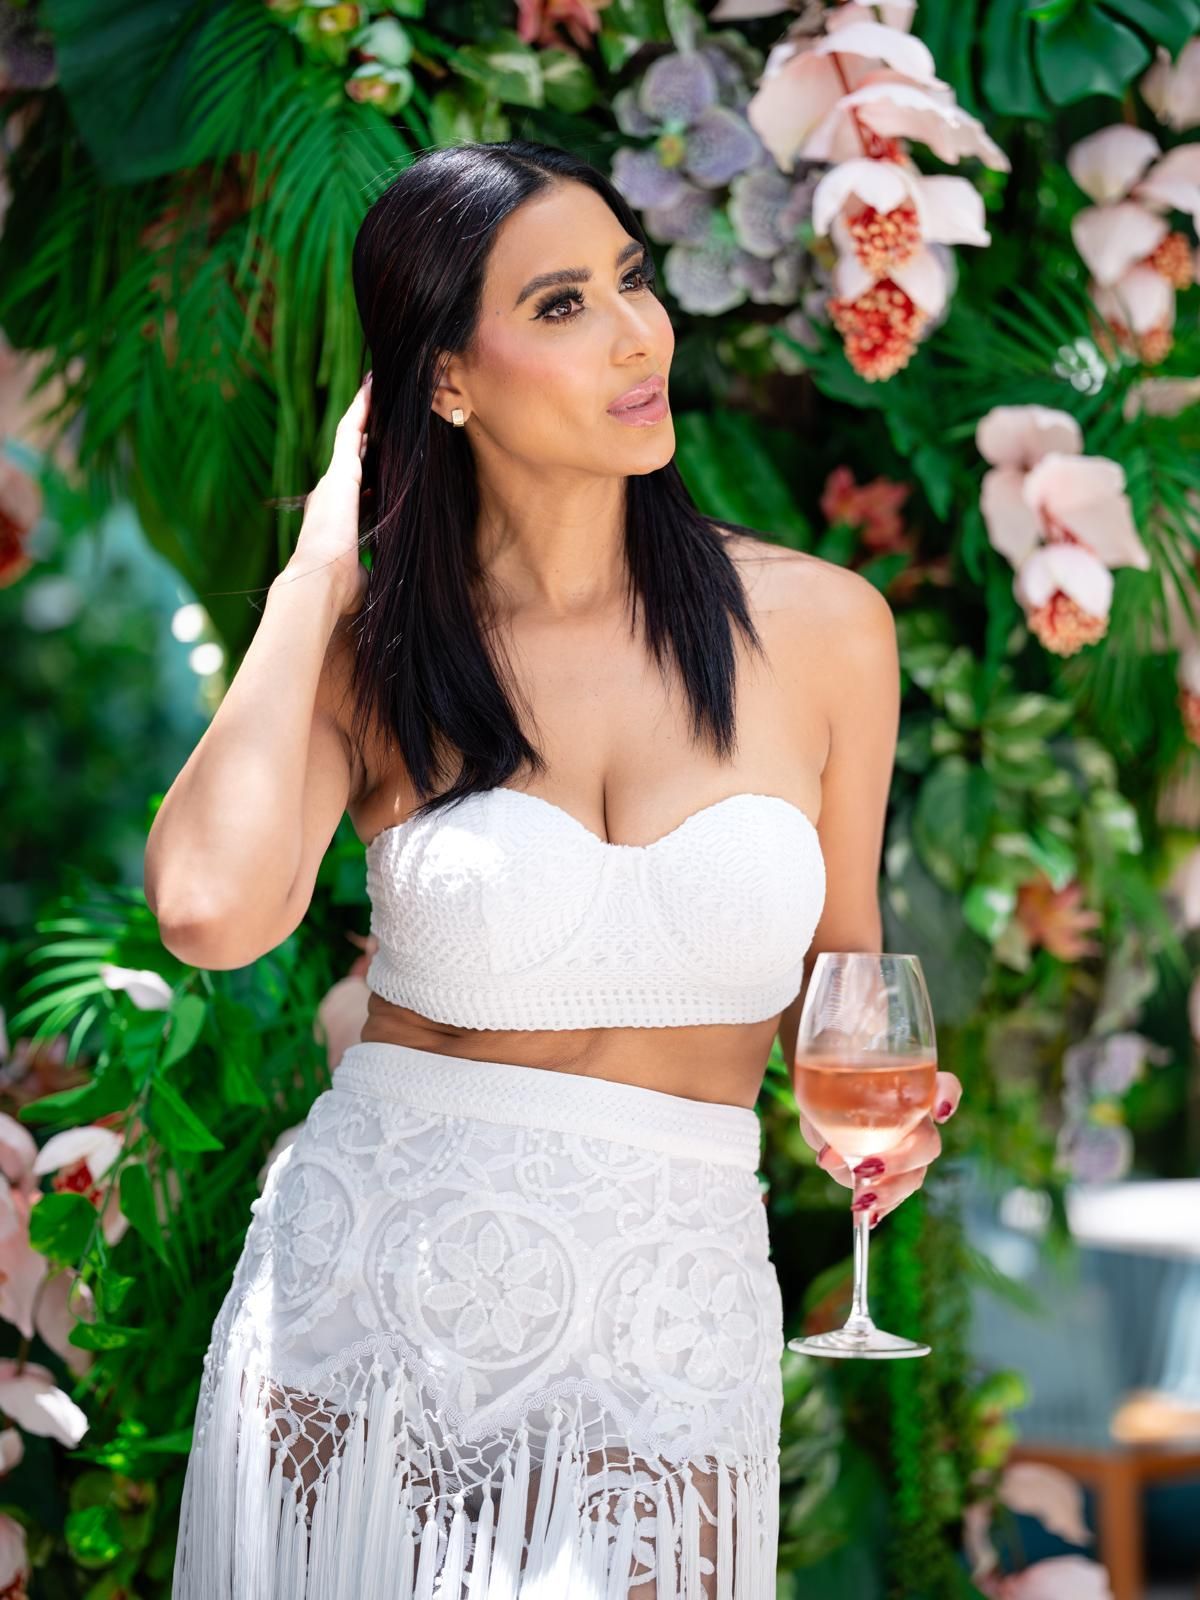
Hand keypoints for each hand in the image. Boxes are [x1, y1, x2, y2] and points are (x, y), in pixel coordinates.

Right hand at [285, 373, 372, 617]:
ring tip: (376, 387)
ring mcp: (334, 480)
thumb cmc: (340, 590)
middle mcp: (332, 495)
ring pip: (351, 437)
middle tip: (379, 411)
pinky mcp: (340, 470)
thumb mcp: (363, 576)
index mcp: (337, 520)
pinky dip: (362, 407)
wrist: (320, 581)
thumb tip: (387, 585)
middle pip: (353, 457)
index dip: (369, 475)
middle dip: (365, 435)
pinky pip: (351, 428)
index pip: (358, 491)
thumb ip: (371, 570)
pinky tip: (373, 386)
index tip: (380, 465)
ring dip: (364, 412)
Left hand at [798, 1069, 962, 1226]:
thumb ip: (827, 1124)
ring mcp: (911, 1151)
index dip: (948, 1097)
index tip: (940, 1111)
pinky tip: (869, 1217)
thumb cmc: (830, 1095)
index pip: (944, 1086)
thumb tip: (828, 1157)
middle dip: (901, 1160)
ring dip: (891, 1190)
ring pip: (916, 1173)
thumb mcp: (822, 1104)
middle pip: (927, 1142)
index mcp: (907, 1090)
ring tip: (862, 1200)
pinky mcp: (897, 1175)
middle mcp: (918, 1120)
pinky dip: (885, 1206)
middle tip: (867, 1168)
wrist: (824, 1106)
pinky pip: (899, 1193)